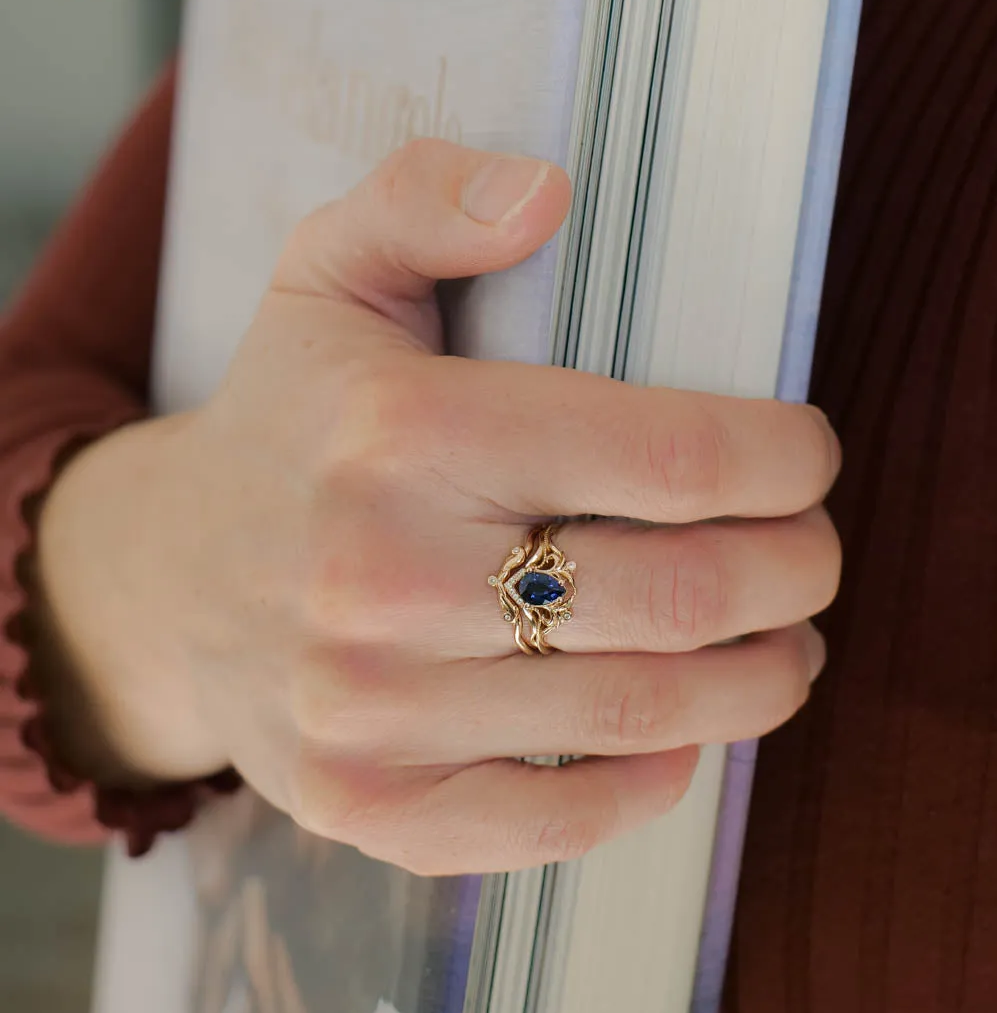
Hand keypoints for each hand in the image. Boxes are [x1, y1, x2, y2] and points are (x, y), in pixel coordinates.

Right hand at [36, 140, 839, 873]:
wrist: (168, 581)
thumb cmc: (289, 417)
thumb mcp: (332, 270)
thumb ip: (427, 196)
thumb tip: (547, 191)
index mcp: (400, 431)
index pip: (668, 458)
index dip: (783, 461)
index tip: (807, 456)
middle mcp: (381, 576)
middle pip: (683, 595)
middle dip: (796, 571)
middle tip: (812, 551)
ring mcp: (371, 707)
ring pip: (643, 709)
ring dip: (760, 679)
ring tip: (786, 641)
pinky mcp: (368, 803)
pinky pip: (558, 820)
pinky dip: (653, 781)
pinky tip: (681, 731)